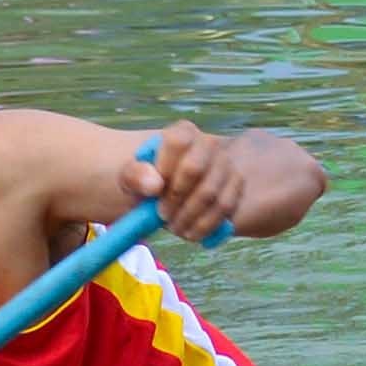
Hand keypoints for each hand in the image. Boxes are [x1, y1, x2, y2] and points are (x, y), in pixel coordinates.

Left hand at [125, 119, 273, 239]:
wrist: (163, 195)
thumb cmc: (146, 182)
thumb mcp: (129, 178)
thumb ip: (134, 176)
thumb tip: (154, 184)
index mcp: (183, 132)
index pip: (177, 142)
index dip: (165, 168)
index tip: (154, 191)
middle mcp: (209, 144)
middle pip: (195, 169)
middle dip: (176, 198)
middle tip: (162, 215)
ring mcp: (226, 165)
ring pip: (211, 193)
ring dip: (189, 217)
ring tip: (174, 227)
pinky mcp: (236, 186)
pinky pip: (225, 208)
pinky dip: (205, 225)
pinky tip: (190, 233)